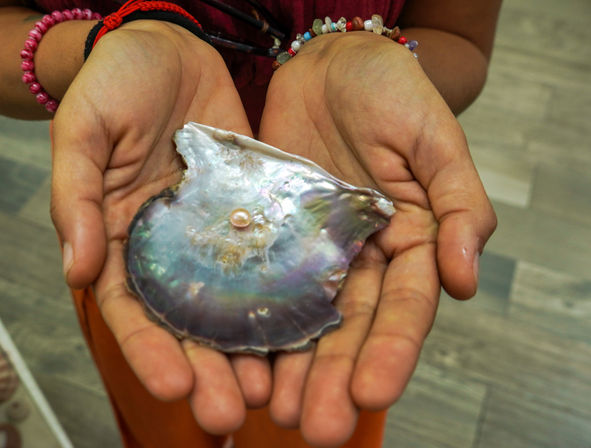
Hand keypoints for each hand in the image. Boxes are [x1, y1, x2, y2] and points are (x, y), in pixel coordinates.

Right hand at [50, 21, 271, 433]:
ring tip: (273, 392)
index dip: (147, 349)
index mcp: (120, 238)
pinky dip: (287, 295)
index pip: (129, 309)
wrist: (167, 46)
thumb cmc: (115, 82)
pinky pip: (273, 256)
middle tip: (229, 411)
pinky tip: (307, 327)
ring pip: (234, 302)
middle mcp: (170, 248)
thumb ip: (74, 196)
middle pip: (186, 321)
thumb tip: (73, 268)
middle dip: (206, 369)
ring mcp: (217, 233)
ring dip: (251, 349)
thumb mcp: (83, 130)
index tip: (173, 386)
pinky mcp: (258, 209)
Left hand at [258, 32, 495, 445]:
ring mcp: (309, 251)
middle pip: (347, 328)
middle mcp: (357, 258)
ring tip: (268, 410)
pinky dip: (246, 321)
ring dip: (286, 367)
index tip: (372, 393)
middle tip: (312, 426)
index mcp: (408, 243)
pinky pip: (254, 281)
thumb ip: (460, 204)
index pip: (403, 308)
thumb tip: (467, 279)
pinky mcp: (265, 235)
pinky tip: (231, 357)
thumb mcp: (434, 140)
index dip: (390, 351)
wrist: (328, 62)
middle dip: (331, 377)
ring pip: (299, 318)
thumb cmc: (390, 91)